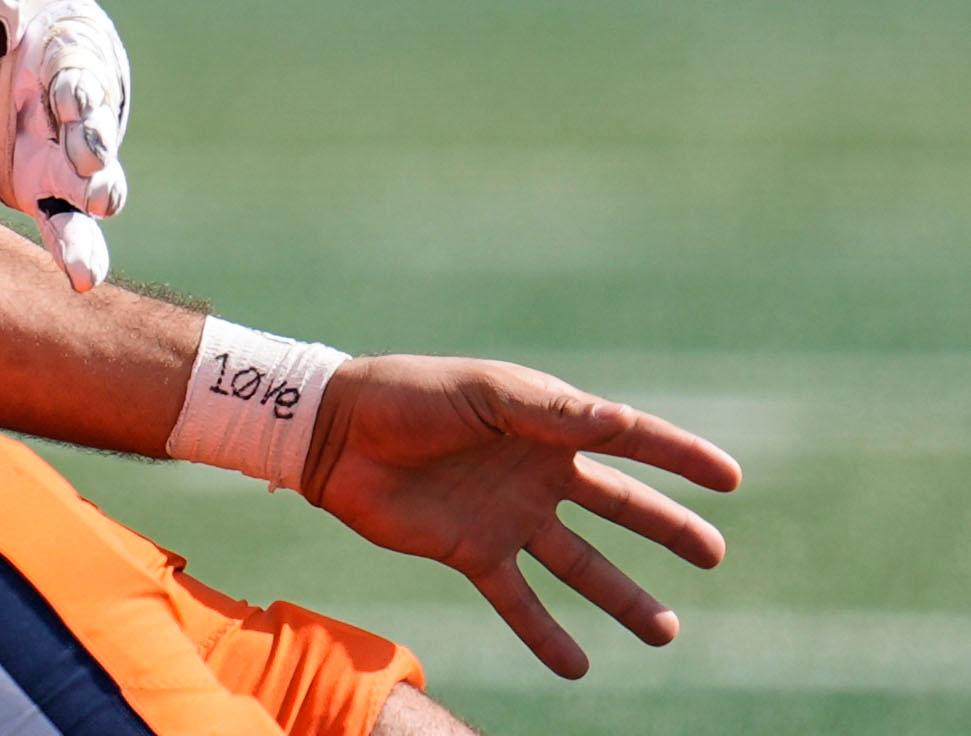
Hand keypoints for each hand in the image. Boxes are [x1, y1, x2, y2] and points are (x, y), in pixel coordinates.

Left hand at [0, 0, 129, 290]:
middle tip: (90, 156)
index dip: (75, 83)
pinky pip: (64, 221)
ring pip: (90, 179)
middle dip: (94, 140)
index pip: (76, 69)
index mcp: (64, 54)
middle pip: (93, 127)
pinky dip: (76, 247)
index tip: (71, 96)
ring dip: (94, 190)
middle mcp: (74, 109)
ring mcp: (62, 153)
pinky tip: (84, 278)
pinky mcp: (42, 188)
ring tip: (96, 205)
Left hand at [300, 355, 741, 678]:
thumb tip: (620, 423)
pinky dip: (545, 635)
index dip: (679, 455)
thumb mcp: (482, 393)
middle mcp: (536, 473)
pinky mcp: (470, 551)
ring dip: (621, 598)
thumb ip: (549, 412)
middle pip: (618, 506)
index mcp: (545, 423)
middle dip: (667, 530)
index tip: (729, 479)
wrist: (332, 432)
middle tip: (714, 556)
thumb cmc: (406, 395)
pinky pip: (518, 600)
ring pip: (580, 564)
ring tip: (666, 632)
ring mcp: (506, 515)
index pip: (627, 439)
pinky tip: (577, 668)